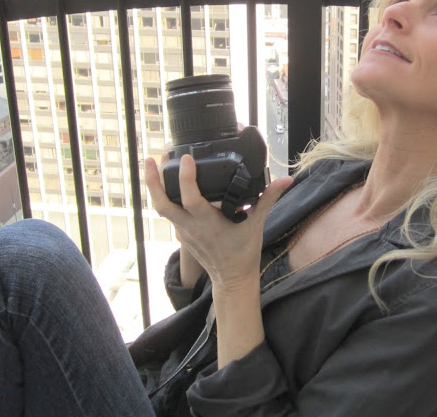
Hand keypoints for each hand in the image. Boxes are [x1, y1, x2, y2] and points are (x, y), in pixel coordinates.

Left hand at [144, 154, 292, 290]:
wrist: (232, 279)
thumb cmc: (243, 253)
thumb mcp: (257, 225)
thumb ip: (268, 199)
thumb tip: (285, 180)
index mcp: (208, 224)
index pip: (191, 199)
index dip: (186, 177)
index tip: (187, 158)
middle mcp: (191, 227)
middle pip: (162, 204)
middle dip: (153, 181)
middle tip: (151, 158)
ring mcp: (183, 232)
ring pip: (162, 208)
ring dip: (155, 187)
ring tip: (153, 164)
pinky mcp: (182, 234)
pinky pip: (170, 214)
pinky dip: (166, 197)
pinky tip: (168, 184)